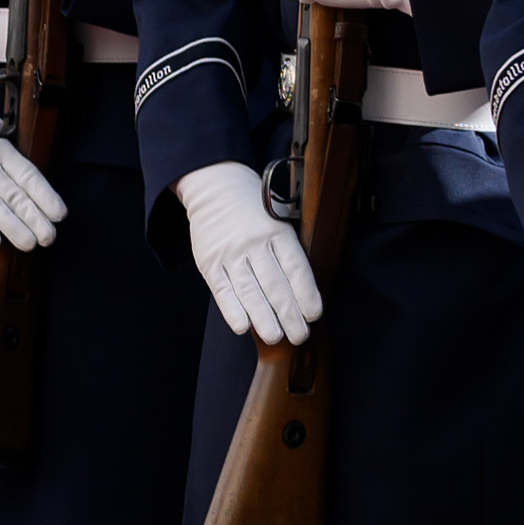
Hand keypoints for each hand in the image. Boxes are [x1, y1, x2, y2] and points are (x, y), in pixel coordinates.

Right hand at [0, 96, 68, 250]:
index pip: (28, 177)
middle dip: (34, 221)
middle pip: (14, 197)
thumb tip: (38, 196)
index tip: (59, 215)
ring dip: (13, 229)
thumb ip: (14, 161)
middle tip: (48, 237)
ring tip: (28, 243)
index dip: (46, 198)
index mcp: (1, 149)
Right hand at [175, 159, 321, 344]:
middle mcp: (254, 243)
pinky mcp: (209, 262)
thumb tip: (303, 294)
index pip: (296, 268)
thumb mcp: (279, 220)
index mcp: (277, 232)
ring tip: (275, 337)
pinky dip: (232, 310)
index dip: (306, 294)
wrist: (216, 187)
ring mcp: (230, 253)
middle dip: (289, 314)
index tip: (314, 315)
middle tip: (300, 335)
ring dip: (264, 318)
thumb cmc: (255, 211)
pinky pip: (222, 290)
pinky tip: (242, 327)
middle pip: (275, 284)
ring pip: (249, 290)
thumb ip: (288, 252)